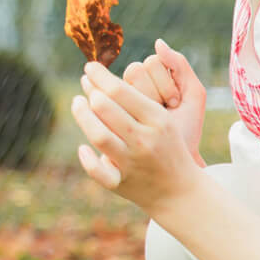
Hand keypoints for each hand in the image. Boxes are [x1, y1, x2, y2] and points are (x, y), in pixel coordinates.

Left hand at [70, 60, 203, 215]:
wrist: (182, 192)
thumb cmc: (167, 147)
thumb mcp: (163, 120)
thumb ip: (137, 100)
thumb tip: (101, 78)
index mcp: (158, 120)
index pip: (121, 90)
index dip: (100, 75)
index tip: (90, 67)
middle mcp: (145, 140)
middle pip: (105, 109)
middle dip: (90, 92)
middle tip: (85, 83)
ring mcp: (132, 162)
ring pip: (98, 135)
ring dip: (81, 116)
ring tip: (77, 102)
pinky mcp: (121, 183)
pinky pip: (98, 171)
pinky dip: (87, 159)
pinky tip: (83, 148)